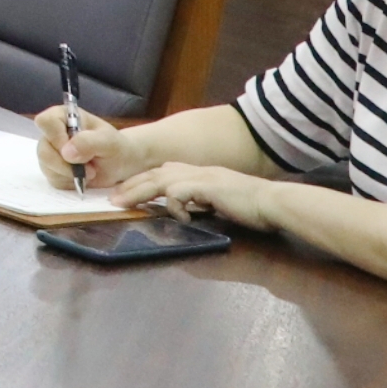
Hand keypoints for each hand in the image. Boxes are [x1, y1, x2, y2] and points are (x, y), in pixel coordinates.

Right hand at [29, 103, 140, 192]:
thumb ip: (88, 142)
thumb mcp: (108, 141)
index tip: (72, 151)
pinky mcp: (52, 169)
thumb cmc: (115, 147)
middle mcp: (53, 133)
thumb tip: (66, 152)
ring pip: (47, 167)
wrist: (119, 164)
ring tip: (90, 172)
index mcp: (64, 116)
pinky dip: (70, 182)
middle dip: (67, 164)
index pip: (45, 122)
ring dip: (71, 174)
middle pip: (43, 150)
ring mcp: (51, 152)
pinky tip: (83, 178)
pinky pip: (54, 179)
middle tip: (90, 168)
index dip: (55, 137)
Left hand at [108, 161, 274, 230]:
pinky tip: (178, 216)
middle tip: (113, 198)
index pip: (165, 172)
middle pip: (156, 173)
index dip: (144, 181)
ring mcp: (203, 177)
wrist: (273, 203)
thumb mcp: (220, 205)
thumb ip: (201, 205)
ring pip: (161, 179)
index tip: (126, 192)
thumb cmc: (251, 208)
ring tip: (123, 203)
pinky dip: (172, 204)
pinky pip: (179, 192)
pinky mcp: (208, 187)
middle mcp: (198, 171)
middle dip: (133, 185)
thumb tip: (185, 215)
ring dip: (140, 191)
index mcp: (200, 174)